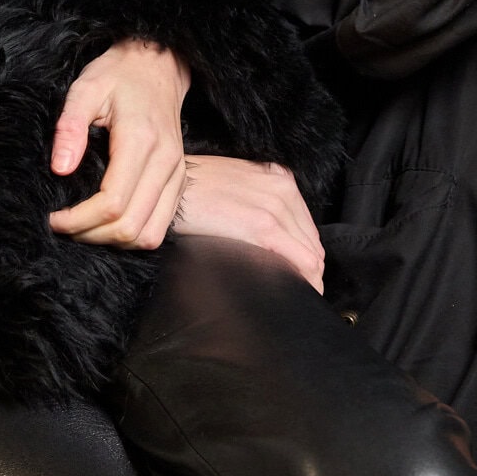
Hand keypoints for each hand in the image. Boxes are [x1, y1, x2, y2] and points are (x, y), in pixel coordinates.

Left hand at [47, 40, 189, 248]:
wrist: (158, 65)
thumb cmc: (118, 75)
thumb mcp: (86, 89)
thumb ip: (70, 127)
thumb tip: (60, 169)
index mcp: (141, 141)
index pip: (113, 203)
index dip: (79, 220)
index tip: (54, 218)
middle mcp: (166, 162)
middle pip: (131, 226)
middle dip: (91, 235)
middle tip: (63, 226)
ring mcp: (177, 174)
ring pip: (149, 234)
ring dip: (113, 241)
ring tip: (84, 228)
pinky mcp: (179, 180)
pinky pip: (160, 225)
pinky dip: (133, 234)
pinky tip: (107, 223)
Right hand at [171, 154, 325, 292]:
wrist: (165, 190)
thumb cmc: (191, 192)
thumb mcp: (235, 186)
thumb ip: (257, 204)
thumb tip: (271, 240)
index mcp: (279, 178)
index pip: (306, 227)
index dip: (304, 255)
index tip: (297, 274)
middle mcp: (283, 189)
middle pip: (311, 242)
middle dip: (308, 270)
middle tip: (297, 291)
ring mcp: (275, 206)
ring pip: (311, 255)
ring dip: (307, 279)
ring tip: (296, 297)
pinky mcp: (262, 226)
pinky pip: (300, 261)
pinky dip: (303, 280)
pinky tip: (297, 294)